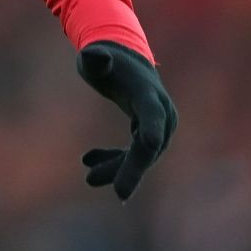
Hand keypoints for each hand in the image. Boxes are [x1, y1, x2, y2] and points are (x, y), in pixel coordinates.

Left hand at [76, 42, 175, 200]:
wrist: (124, 58)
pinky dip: (116, 161)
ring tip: (89, 177)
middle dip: (132, 169)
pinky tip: (89, 160)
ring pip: (142, 155)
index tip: (149, 144)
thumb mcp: (94, 56)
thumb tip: (94, 57)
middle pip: (149, 146)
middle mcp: (161, 112)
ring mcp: (159, 124)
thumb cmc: (104, 57)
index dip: (151, 132)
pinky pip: (136, 153)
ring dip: (118, 168)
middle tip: (118, 194)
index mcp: (148, 94)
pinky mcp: (151, 132)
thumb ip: (94, 59)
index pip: (152, 116)